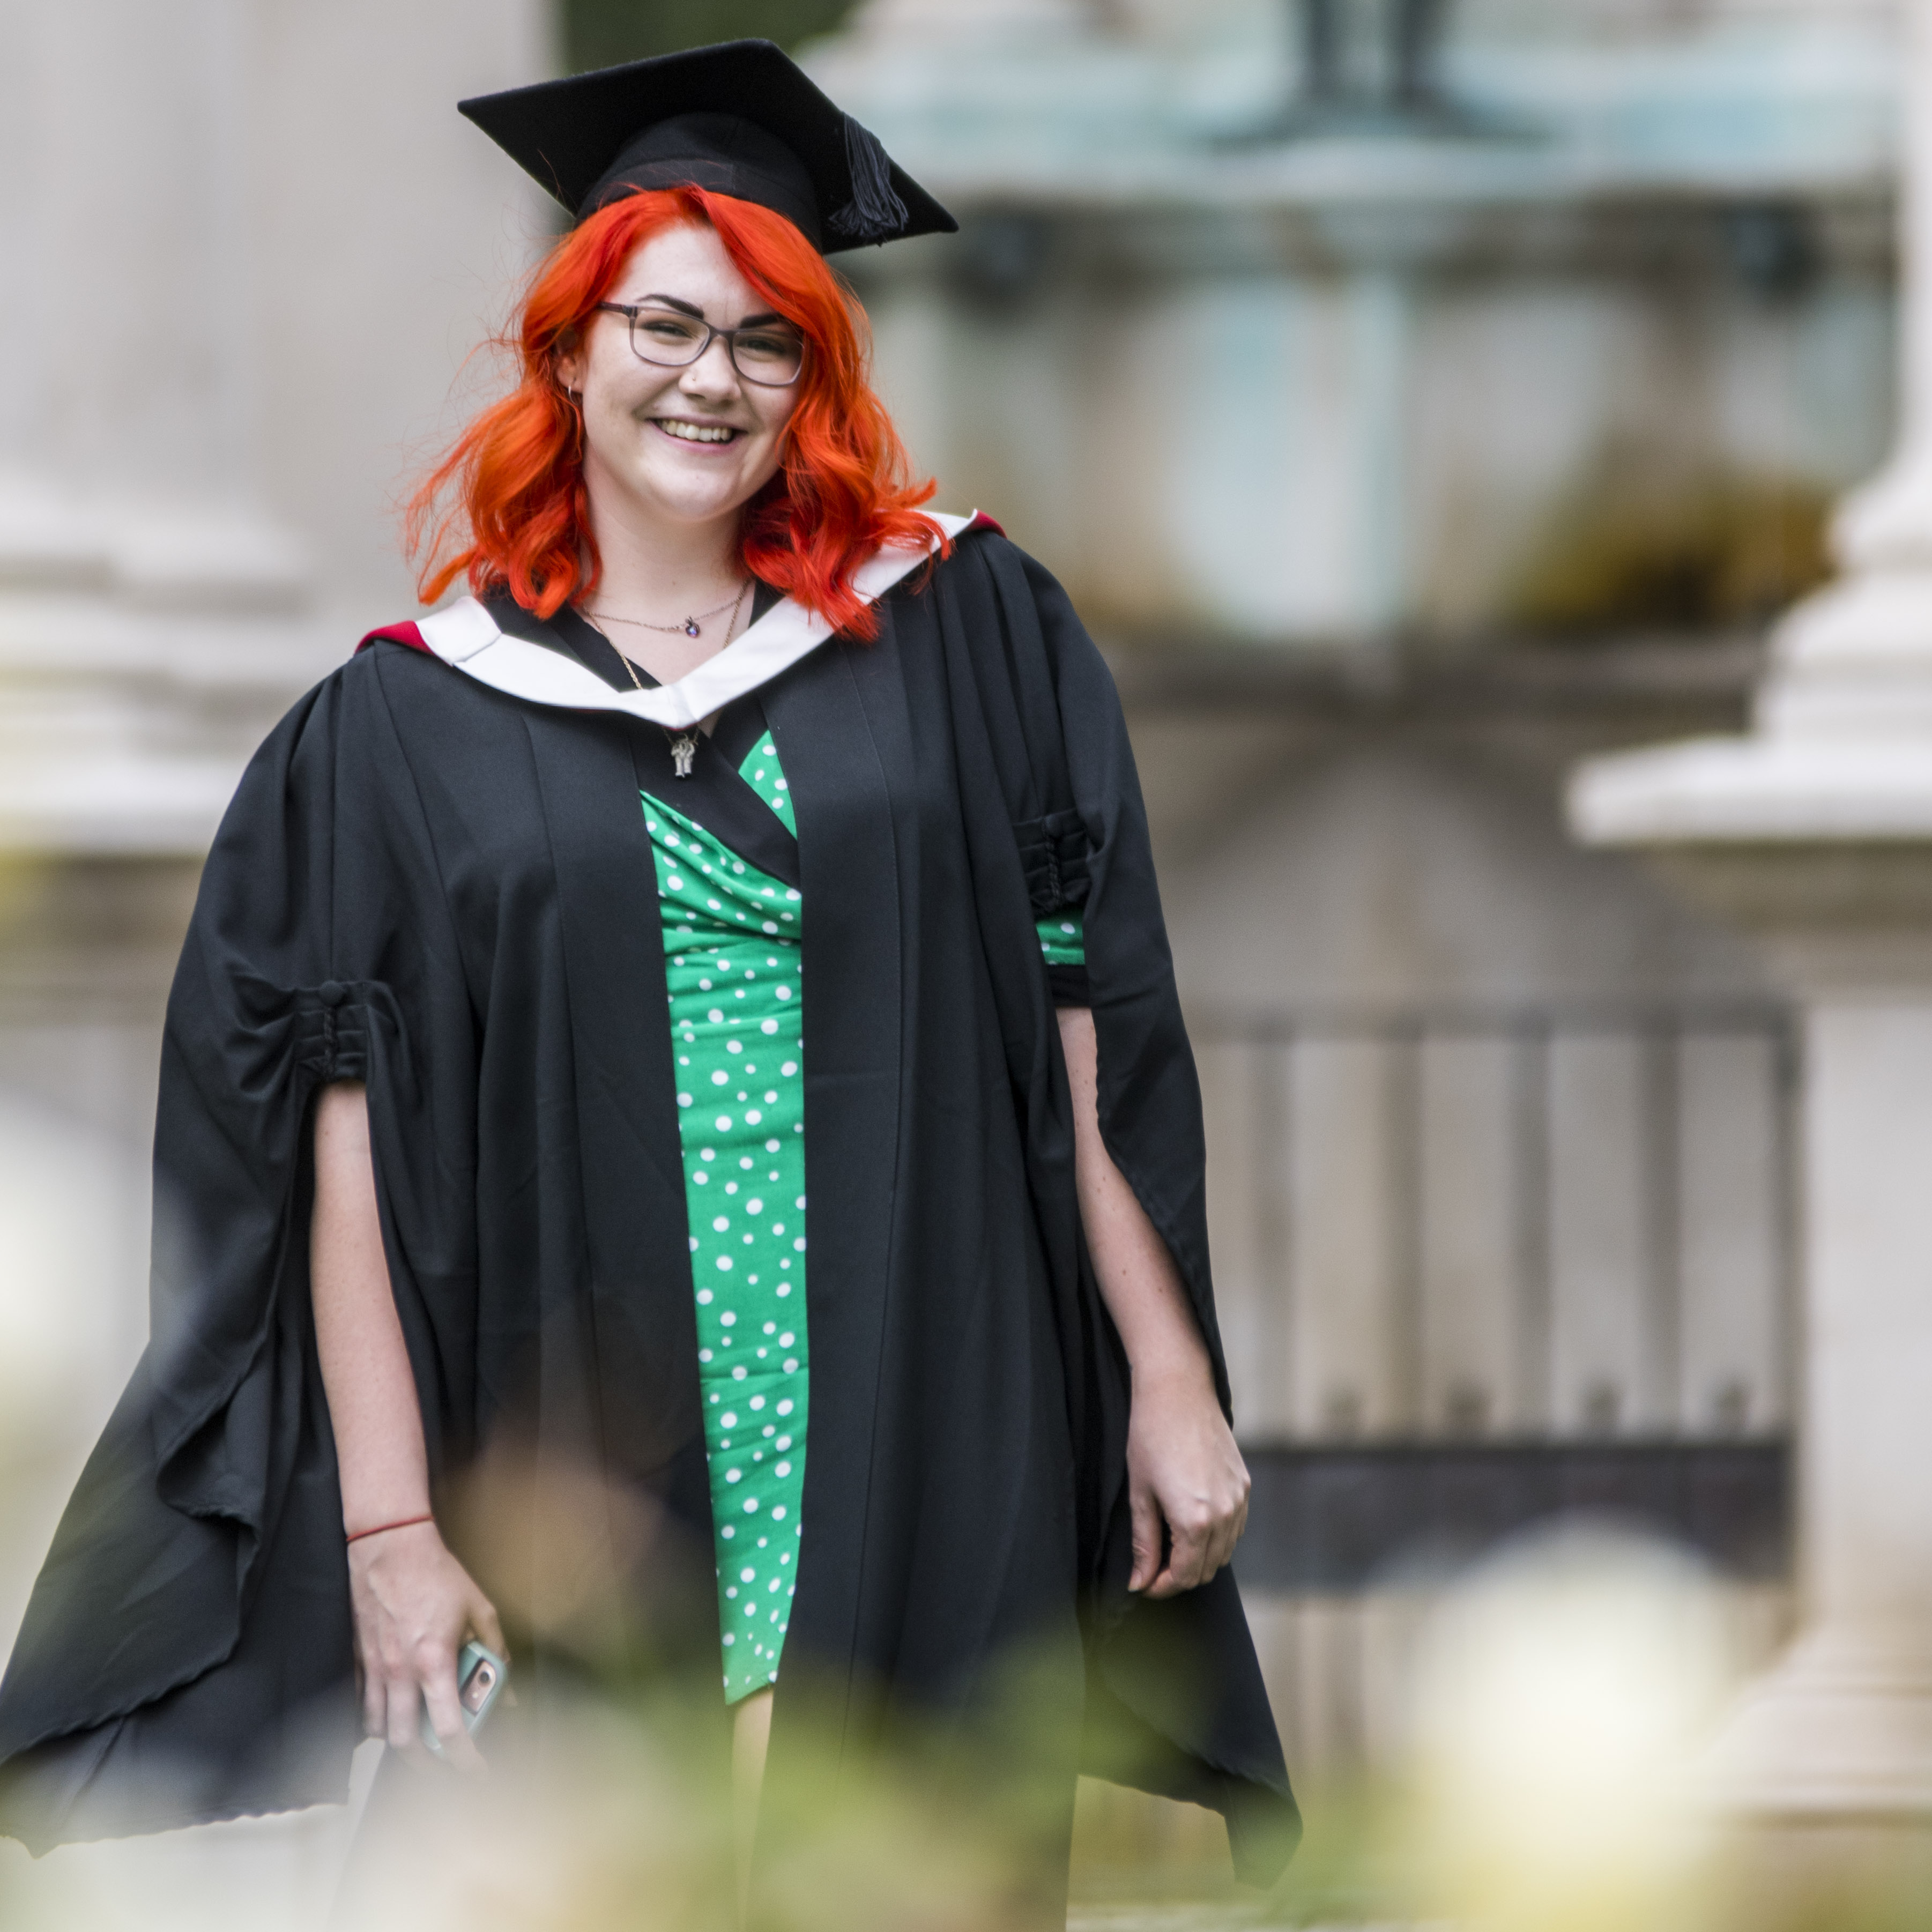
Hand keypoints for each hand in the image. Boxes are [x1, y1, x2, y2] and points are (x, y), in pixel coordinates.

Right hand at [347, 1518, 505, 1769]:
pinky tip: (393, 1714)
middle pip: (405, 1741)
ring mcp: (375, 1667)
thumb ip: (495, 1651)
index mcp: (433, 1661)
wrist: (391, 1545)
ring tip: (421, 1739)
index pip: (448, 1728)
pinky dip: (375, 1719)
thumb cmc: (434, 1572)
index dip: (465, 1758)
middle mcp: (400, 1671)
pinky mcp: (358, 1659)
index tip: (478, 1769)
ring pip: (377, 1728)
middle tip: (446, 1764)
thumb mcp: (479, 1608)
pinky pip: (361, 1705)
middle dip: (427, 1764)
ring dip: (400, 1741)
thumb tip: (508, 1688)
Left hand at [1125, 1363, 1250, 1597]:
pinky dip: (1217, 1538)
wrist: (1178, 1391)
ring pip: (1224, 1552)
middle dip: (1180, 1577)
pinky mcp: (1244, 1485)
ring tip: (1171, 1548)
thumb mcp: (1140, 1494)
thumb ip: (1144, 1543)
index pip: (1184, 1575)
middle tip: (1153, 1569)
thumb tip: (1139, 1582)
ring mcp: (1239, 1500)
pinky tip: (1194, 1526)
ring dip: (1199, 1559)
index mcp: (1195, 1521)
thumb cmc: (1150, 1437)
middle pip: (1206, 1570)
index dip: (1161, 1587)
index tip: (1144, 1584)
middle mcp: (1225, 1515)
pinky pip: (1235, 1528)